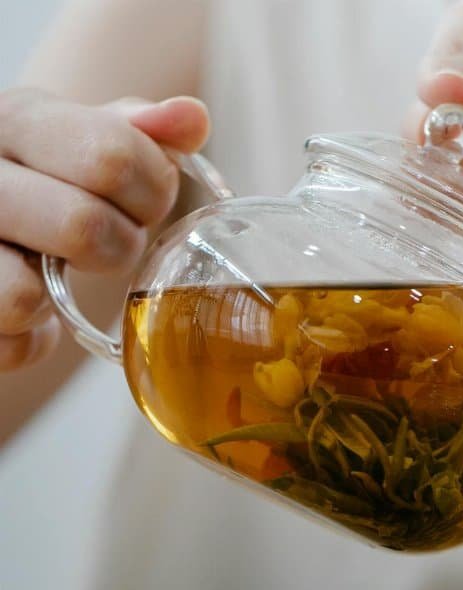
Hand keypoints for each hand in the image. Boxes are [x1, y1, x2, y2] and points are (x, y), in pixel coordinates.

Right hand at [0, 88, 208, 369]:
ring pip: (24, 296)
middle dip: (119, 247)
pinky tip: (32, 309)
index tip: (147, 200)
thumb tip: (190, 118)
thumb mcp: (92, 137)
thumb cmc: (53, 179)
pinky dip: (34, 340)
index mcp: (13, 118)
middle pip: (81, 227)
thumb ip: (144, 129)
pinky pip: (11, 344)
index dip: (154, 192)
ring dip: (62, 296)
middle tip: (111, 241)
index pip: (112, 158)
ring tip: (54, 271)